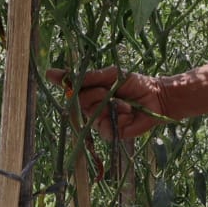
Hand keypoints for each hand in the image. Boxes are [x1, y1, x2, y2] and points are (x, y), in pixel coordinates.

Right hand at [46, 66, 169, 139]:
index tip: (51, 75)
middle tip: (111, 91)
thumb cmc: (136, 84)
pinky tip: (128, 114)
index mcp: (91, 91)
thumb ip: (89, 77)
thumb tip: (57, 73)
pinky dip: (119, 118)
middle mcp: (91, 107)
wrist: (157, 98)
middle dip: (96, 94)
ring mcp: (100, 121)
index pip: (70, 88)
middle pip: (80, 101)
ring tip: (125, 104)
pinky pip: (105, 127)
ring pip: (93, 115)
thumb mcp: (112, 76)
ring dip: (110, 106)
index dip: (61, 82)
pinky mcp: (111, 133)